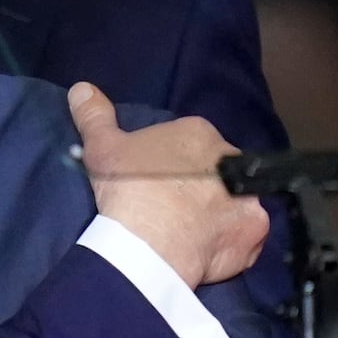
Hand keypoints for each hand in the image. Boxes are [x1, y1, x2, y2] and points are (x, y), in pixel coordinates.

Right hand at [69, 82, 268, 289]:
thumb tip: (81, 88)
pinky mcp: (255, 233)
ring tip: (189, 232)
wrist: (149, 245)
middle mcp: (231, 159)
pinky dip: (227, 241)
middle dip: (200, 184)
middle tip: (171, 207)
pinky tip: (205, 250)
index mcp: (198, 133)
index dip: (171, 162)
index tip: (155, 180)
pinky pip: (242, 235)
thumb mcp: (101, 148)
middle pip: (217, 170)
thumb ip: (94, 116)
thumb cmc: (128, 189)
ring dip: (218, 212)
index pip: (189, 142)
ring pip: (234, 202)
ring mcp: (248, 198)